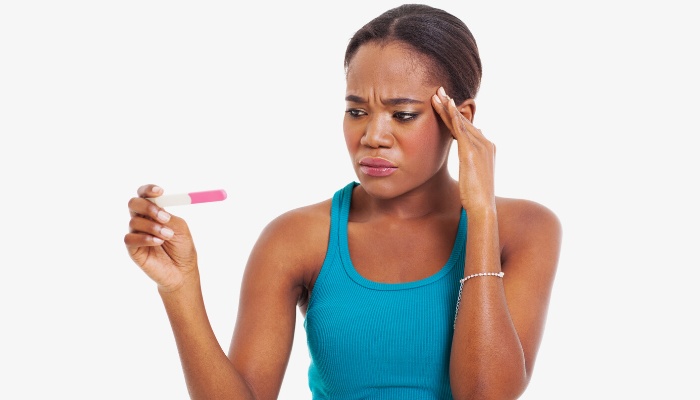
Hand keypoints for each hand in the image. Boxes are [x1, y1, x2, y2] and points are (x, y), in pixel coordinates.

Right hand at [124, 184, 197, 291]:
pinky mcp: (132, 249)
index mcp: (154, 211)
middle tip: (164, 217)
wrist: (182, 270)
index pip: (144, 194)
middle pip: (134, 203)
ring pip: (134, 221)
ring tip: (167, 236)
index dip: (148, 190)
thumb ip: (169, 217)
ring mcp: (136, 234)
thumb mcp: (181, 228)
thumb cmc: (182, 247)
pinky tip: (157, 243)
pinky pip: (130, 238)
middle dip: (148, 207)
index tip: (160, 192)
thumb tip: (158, 209)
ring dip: (153, 227)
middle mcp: (142, 220)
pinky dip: (145, 238)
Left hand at [432, 87, 495, 212]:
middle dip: (451, 106)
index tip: (445, 103)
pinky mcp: (471, 153)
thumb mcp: (473, 174)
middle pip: (464, 120)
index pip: (468, 127)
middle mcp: (486, 144)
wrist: (482, 207)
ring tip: (437, 95)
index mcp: (487, 148)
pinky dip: (454, 118)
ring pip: (461, 122)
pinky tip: (446, 108)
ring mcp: (480, 147)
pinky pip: (461, 131)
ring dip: (449, 107)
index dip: (455, 114)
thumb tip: (466, 153)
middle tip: (439, 91)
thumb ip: (469, 161)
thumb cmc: (476, 195)